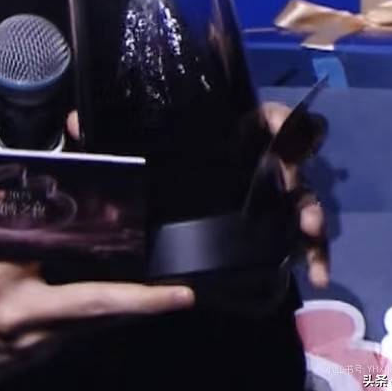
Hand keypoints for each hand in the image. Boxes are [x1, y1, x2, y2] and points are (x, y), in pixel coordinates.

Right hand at [0, 259, 193, 382]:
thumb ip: (26, 245)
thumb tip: (60, 218)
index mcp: (30, 310)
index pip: (100, 302)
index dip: (145, 300)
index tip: (182, 297)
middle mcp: (46, 338)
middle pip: (110, 319)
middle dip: (146, 305)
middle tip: (180, 295)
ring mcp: (45, 353)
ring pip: (97, 326)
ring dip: (123, 308)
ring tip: (151, 293)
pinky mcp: (42, 357)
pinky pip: (79, 331)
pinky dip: (96, 313)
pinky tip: (102, 295)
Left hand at [69, 107, 328, 287]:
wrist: (164, 221)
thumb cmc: (156, 177)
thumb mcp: (130, 158)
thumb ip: (105, 139)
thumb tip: (75, 121)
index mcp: (231, 135)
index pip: (263, 116)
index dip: (277, 118)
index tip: (277, 132)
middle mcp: (257, 161)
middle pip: (291, 156)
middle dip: (298, 168)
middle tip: (290, 188)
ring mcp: (270, 196)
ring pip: (302, 196)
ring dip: (312, 212)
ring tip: (308, 234)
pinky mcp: (273, 228)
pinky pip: (301, 239)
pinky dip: (315, 254)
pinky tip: (316, 274)